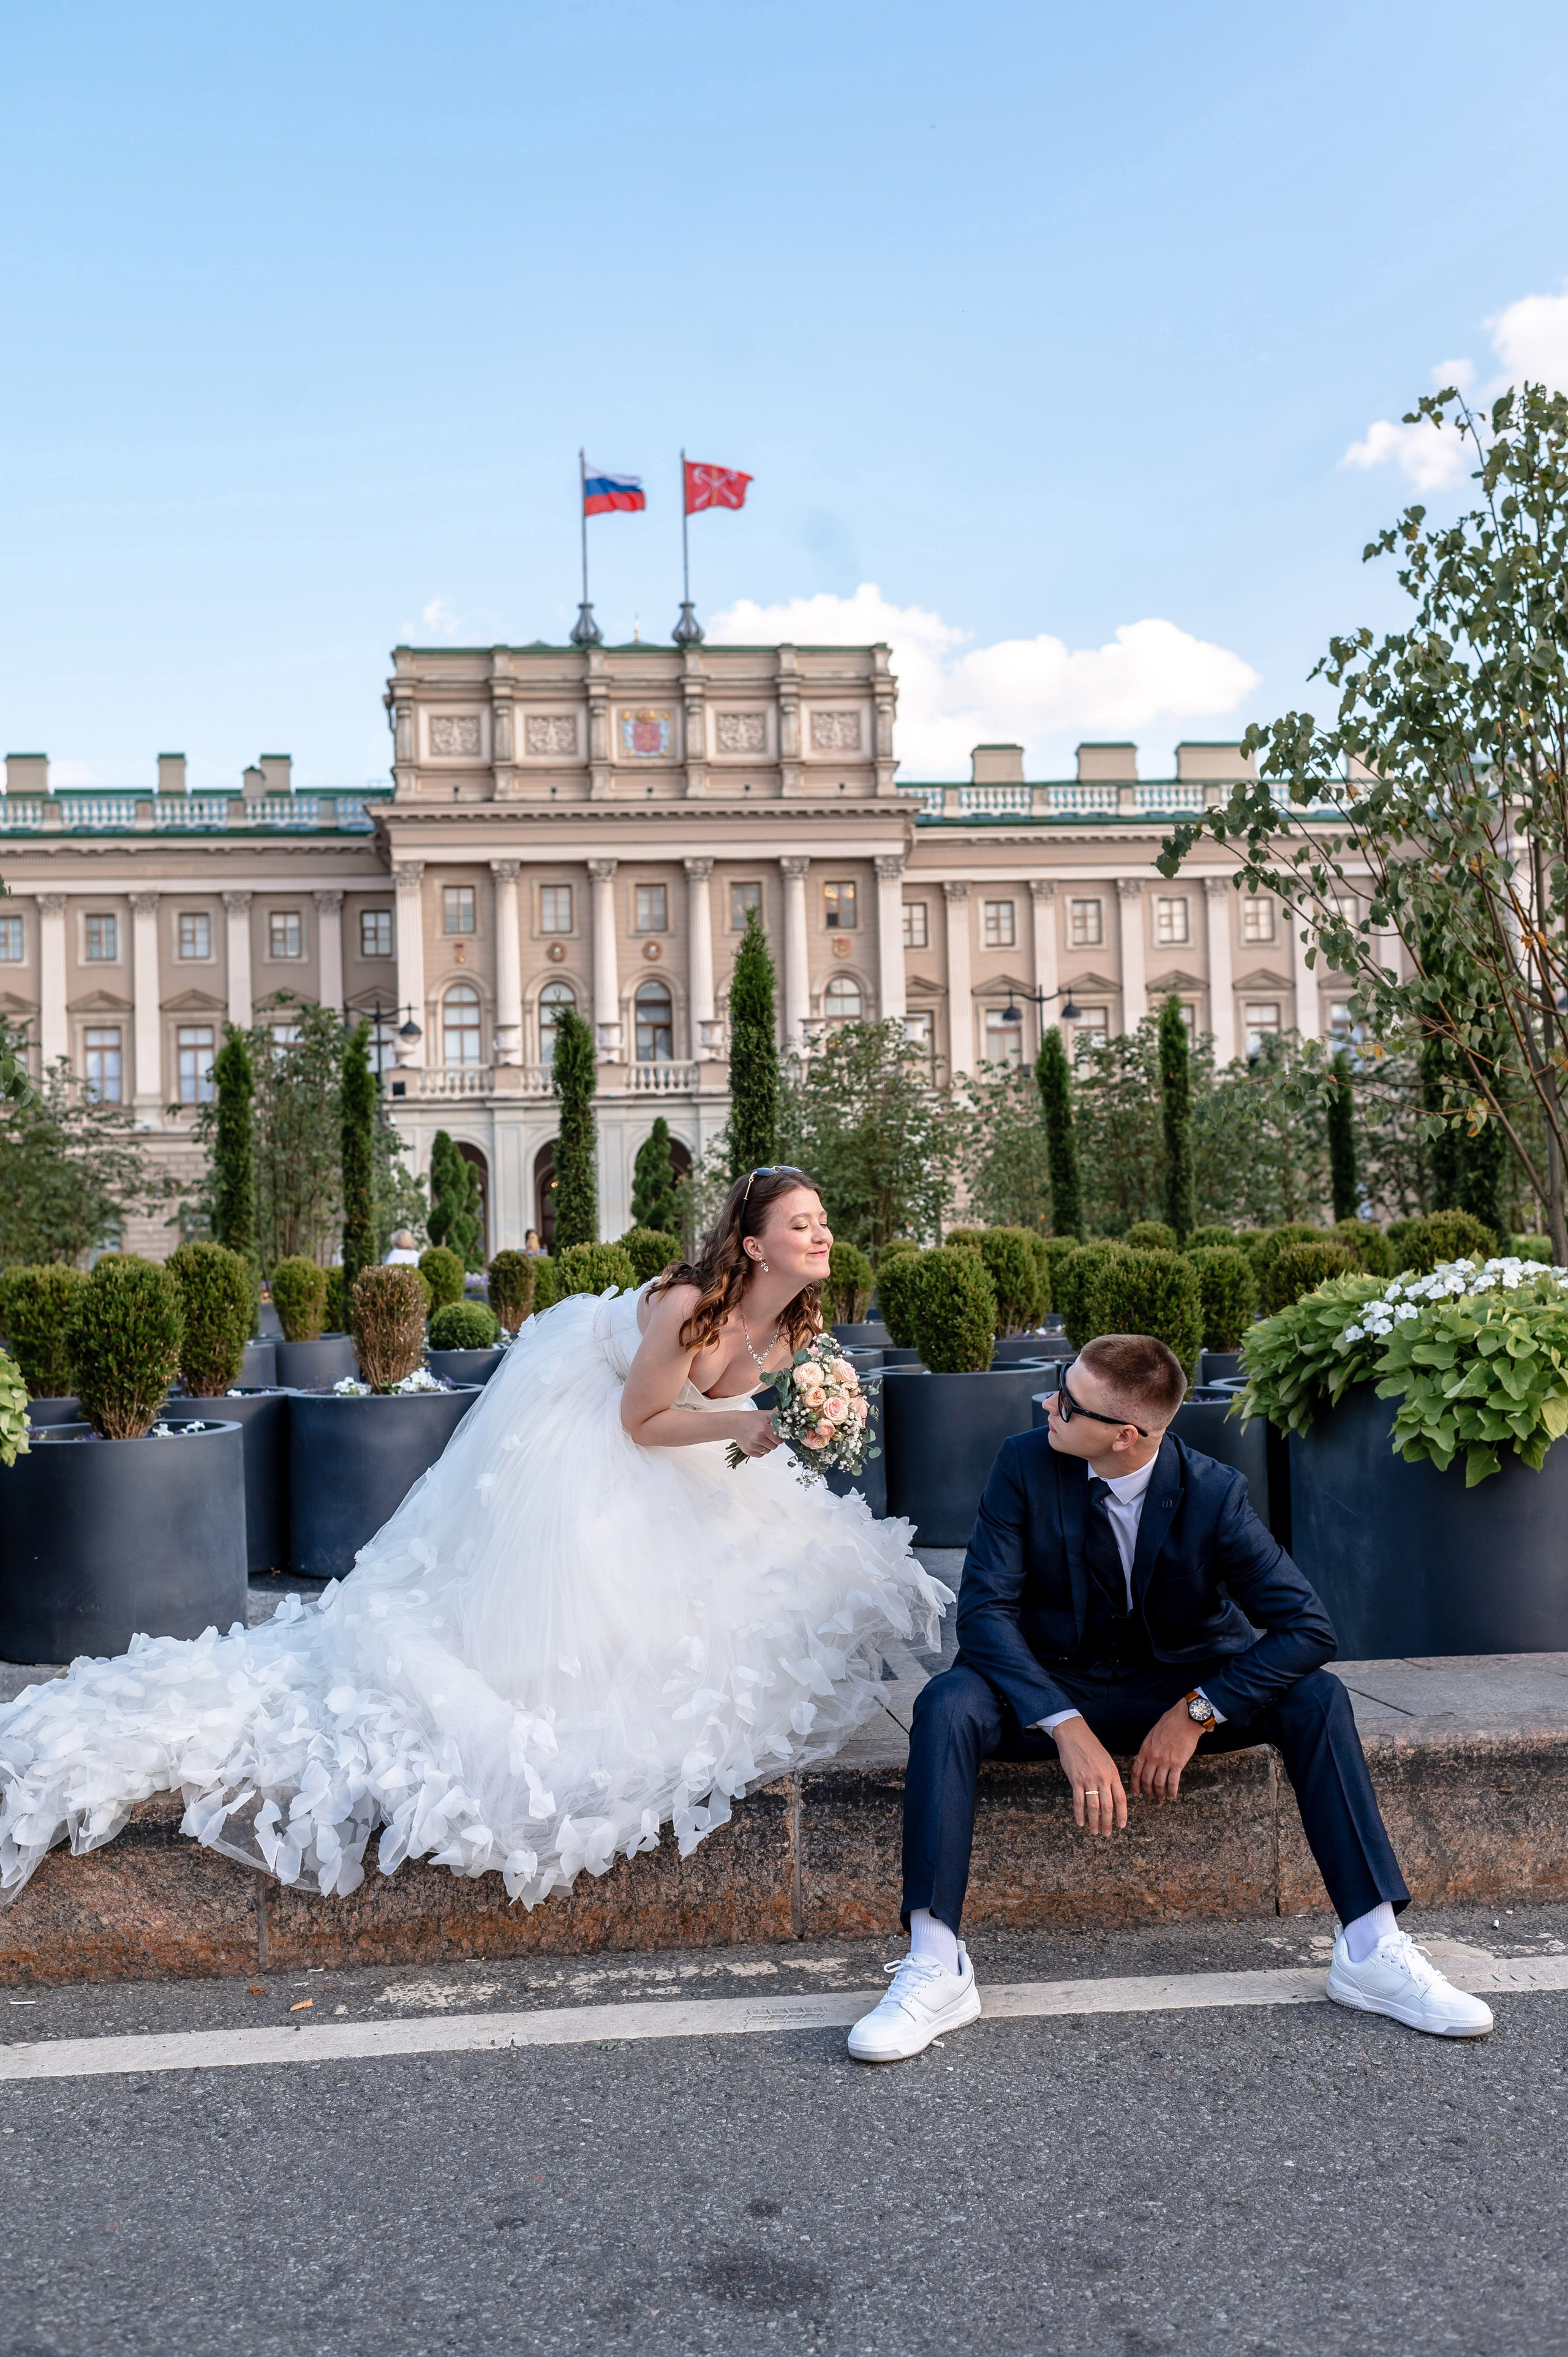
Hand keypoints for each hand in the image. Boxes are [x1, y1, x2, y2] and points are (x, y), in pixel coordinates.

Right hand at [731, 1409, 783, 1457]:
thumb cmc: (751, 1419)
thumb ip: (777, 1416)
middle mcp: (758, 1438)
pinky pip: (760, 1455)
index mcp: (764, 1428)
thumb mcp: (765, 1414)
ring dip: (767, 1446)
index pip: (779, 1439)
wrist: (735, 1424)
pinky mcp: (748, 1451)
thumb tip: (787, 1418)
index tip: (777, 1435)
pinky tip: (756, 1443)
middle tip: (768, 1436)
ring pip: (767, 1451)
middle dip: (773, 1442)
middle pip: (774, 1446)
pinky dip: (760, 1450)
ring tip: (761, 1438)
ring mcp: (752, 1445)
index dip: (780, 1437)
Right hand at [1050, 1716, 1127, 1834]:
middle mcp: (1103, 1778)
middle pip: (1108, 1806)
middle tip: (1107, 1834)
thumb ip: (1111, 1777)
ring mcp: (1089, 1780)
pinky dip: (1079, 1814)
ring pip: (1094, 1807)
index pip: (1121, 1799)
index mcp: (1112, 1774)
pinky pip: (1078, 1801)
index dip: (1122, 1814)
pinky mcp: (1075, 1780)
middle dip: (1108, 1823)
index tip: (1122, 1826)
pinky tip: (1080, 1822)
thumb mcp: (1107, 1761)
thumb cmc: (1091, 1747)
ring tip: (1094, 1832)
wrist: (1075, 1735)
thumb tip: (1113, 1794)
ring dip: (1095, 1822)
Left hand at [1130, 1702, 1204, 1801]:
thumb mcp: (1152, 1735)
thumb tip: (1141, 1759)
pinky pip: (1173, 1782)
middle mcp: (1153, 1757)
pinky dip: (1172, 1791)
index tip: (1136, 1793)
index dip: (1135, 1784)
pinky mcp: (1178, 1764)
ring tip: (1161, 1799)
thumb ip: (1146, 1748)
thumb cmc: (1170, 1723)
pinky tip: (1172, 1796)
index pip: (1136, 1771)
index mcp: (1145, 1749)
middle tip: (1149, 1798)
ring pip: (1158, 1784)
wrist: (1185, 1719)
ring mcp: (1165, 1761)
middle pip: (1146, 1780)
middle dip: (1147, 1792)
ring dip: (1159, 1794)